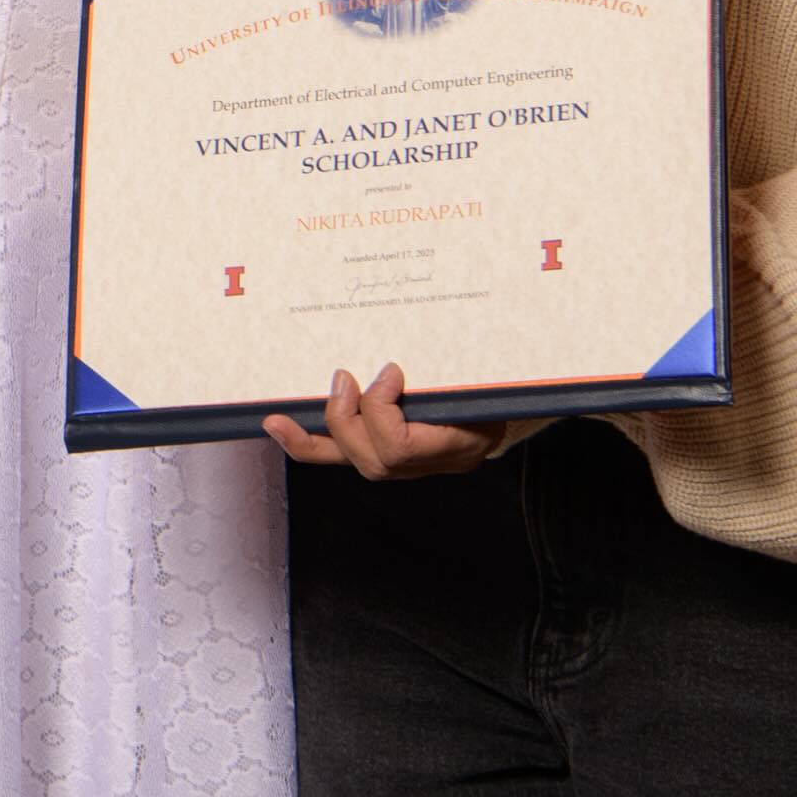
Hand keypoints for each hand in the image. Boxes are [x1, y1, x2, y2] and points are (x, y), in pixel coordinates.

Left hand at [263, 364, 505, 479]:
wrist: (516, 393)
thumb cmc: (496, 371)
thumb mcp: (482, 362)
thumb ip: (454, 353)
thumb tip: (409, 333)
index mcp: (463, 440)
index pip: (402, 446)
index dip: (380, 409)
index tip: (389, 371)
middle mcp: (438, 460)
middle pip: (376, 460)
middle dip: (346, 419)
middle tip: (341, 378)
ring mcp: (416, 463)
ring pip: (358, 461)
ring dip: (323, 431)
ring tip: (299, 406)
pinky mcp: (392, 453)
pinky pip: (348, 457)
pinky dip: (311, 444)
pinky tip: (280, 426)